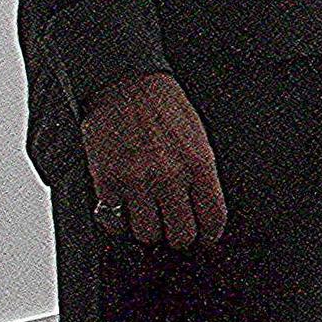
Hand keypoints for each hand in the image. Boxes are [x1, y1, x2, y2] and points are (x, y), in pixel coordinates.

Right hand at [81, 71, 226, 248]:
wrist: (128, 85)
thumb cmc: (164, 106)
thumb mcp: (197, 136)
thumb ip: (200, 173)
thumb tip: (202, 208)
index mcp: (199, 162)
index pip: (213, 216)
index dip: (209, 233)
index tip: (205, 236)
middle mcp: (170, 175)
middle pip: (180, 234)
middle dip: (179, 235)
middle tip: (175, 228)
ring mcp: (138, 181)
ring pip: (147, 234)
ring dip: (149, 229)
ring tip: (149, 215)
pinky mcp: (108, 182)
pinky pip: (115, 222)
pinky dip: (119, 221)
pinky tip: (125, 207)